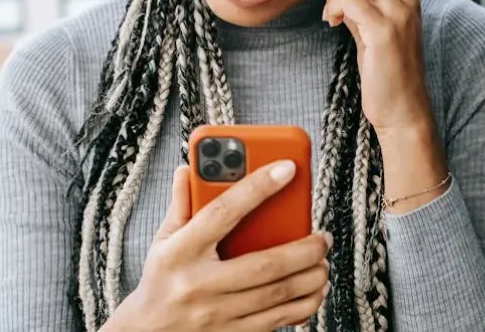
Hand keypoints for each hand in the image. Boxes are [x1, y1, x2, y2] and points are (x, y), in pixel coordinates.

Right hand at [105, 162, 330, 331]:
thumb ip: (181, 205)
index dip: (257, 188)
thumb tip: (189, 169)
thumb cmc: (160, 280)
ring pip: (277, 295)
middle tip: (323, 236)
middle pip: (264, 265)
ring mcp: (217, 314)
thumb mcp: (162, 240)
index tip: (287, 169)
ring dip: (310, 277)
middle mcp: (200, 284)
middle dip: (303, 249)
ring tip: (323, 261)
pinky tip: (315, 290)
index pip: (223, 212)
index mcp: (182, 251)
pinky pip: (276, 321)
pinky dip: (303, 306)